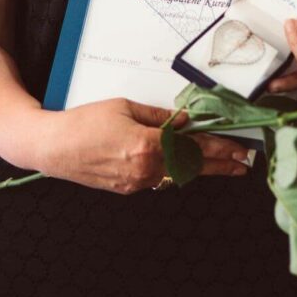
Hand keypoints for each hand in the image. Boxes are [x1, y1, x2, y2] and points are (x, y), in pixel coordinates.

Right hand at [35, 97, 250, 193]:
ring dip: (201, 169)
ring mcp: (136, 183)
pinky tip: (186, 166)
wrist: (53, 147)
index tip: (239, 150)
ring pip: (176, 174)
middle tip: (243, 164)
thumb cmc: (85, 122)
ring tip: (224, 166)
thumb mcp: (124, 107)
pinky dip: (175, 171)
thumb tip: (183, 119)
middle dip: (220, 165)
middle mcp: (145, 169)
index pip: (192, 146)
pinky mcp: (127, 188)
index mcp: (146, 145)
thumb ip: (157, 116)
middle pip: (191, 167)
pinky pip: (158, 178)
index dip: (219, 148)